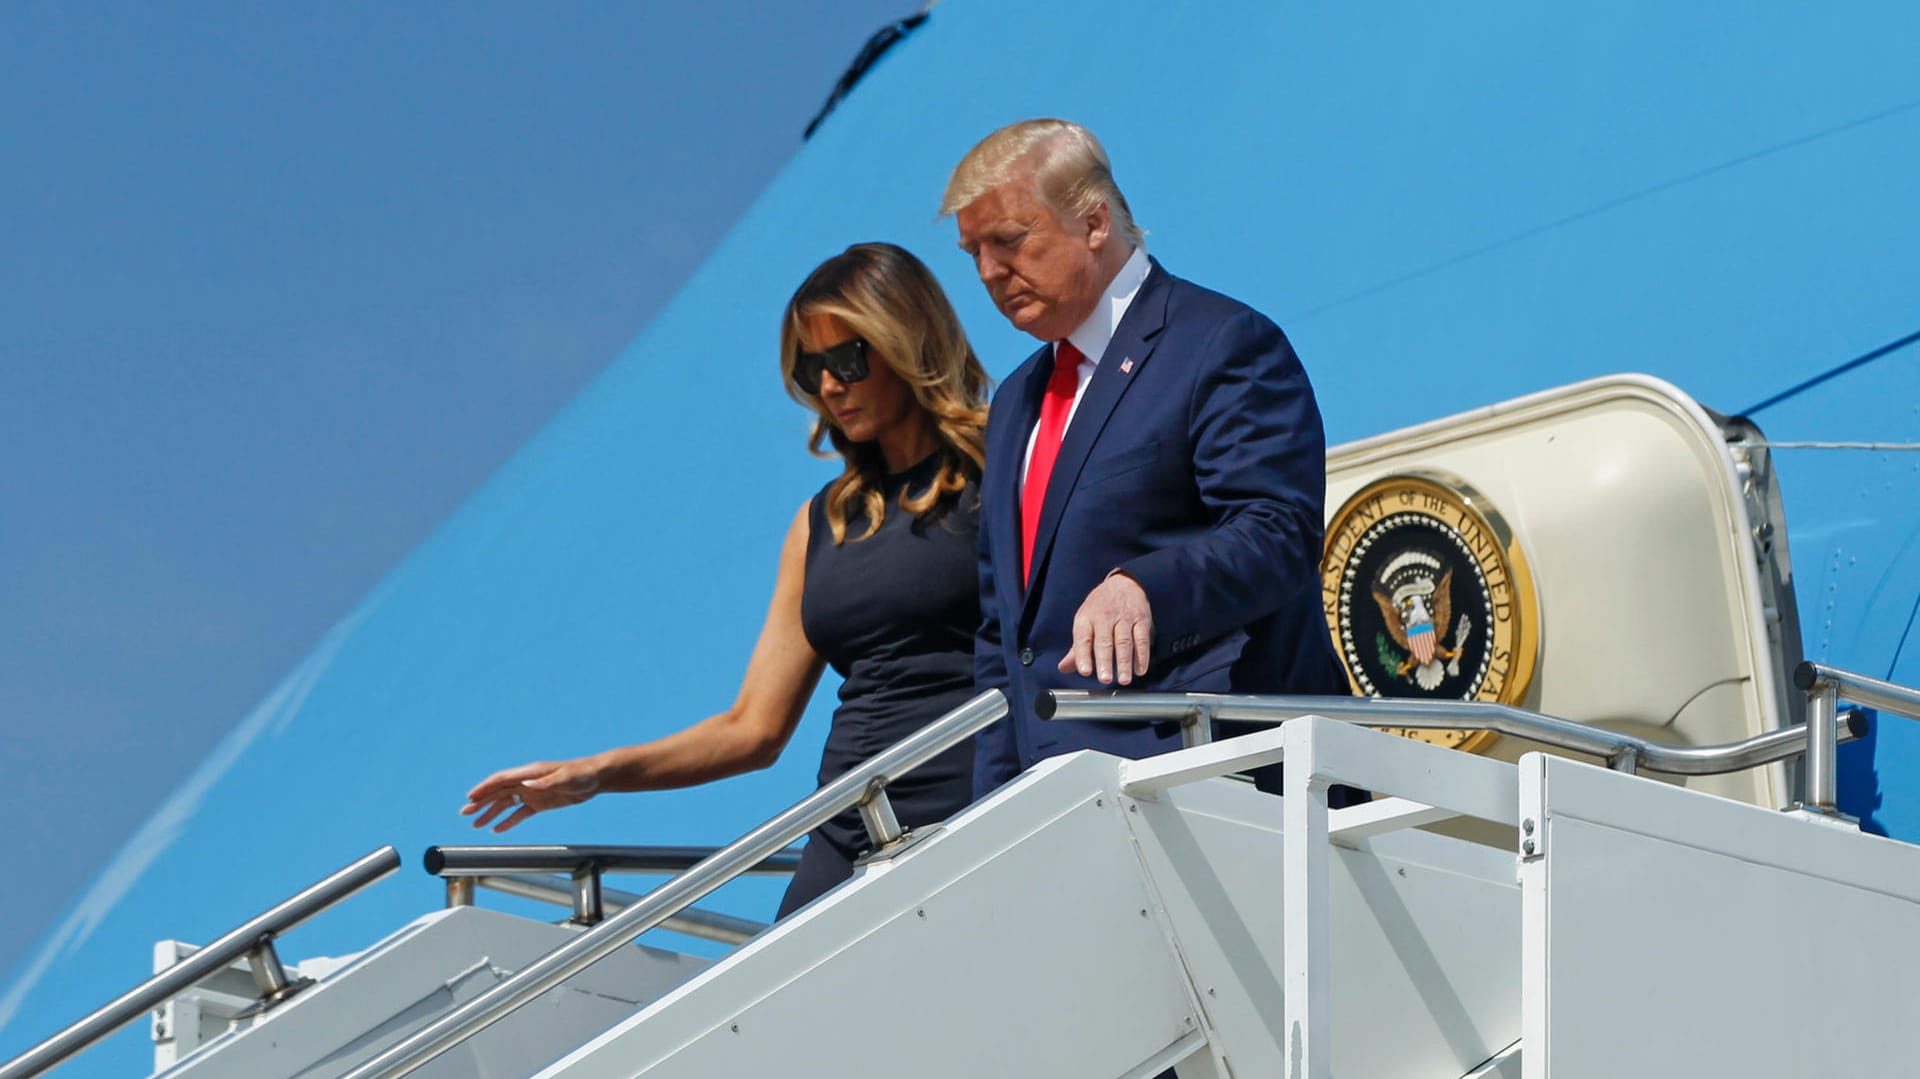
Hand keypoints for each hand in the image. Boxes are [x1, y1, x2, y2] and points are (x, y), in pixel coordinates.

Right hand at [460, 758, 601, 833]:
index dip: (485, 787)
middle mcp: (528, 782)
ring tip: (475, 824)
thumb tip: (526, 784)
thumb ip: (547, 782)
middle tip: (465, 813)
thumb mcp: (566, 777)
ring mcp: (533, 793)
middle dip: (481, 802)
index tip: (471, 797)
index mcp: (531, 773)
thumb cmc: (581, 773)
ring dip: (490, 813)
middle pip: (499, 792)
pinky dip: (508, 821)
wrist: (596, 778)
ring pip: (506, 803)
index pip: (502, 779)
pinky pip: (520, 813)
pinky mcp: (540, 803)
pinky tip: (497, 829)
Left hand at [1058, 572, 1152, 684]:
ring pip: (1124, 641)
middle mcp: (1105, 616)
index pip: (1083, 638)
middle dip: (1105, 661)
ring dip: (1124, 662)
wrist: (1124, 581)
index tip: (1085, 671)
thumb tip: (1063, 668)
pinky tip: (1140, 670)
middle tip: (1105, 679)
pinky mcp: (1141, 618)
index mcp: (1086, 618)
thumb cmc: (1101, 607)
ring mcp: (1124, 617)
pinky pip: (1142, 638)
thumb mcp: (1085, 622)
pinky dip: (1142, 656)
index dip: (1083, 655)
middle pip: (1105, 641)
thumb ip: (1077, 648)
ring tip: (1124, 680)